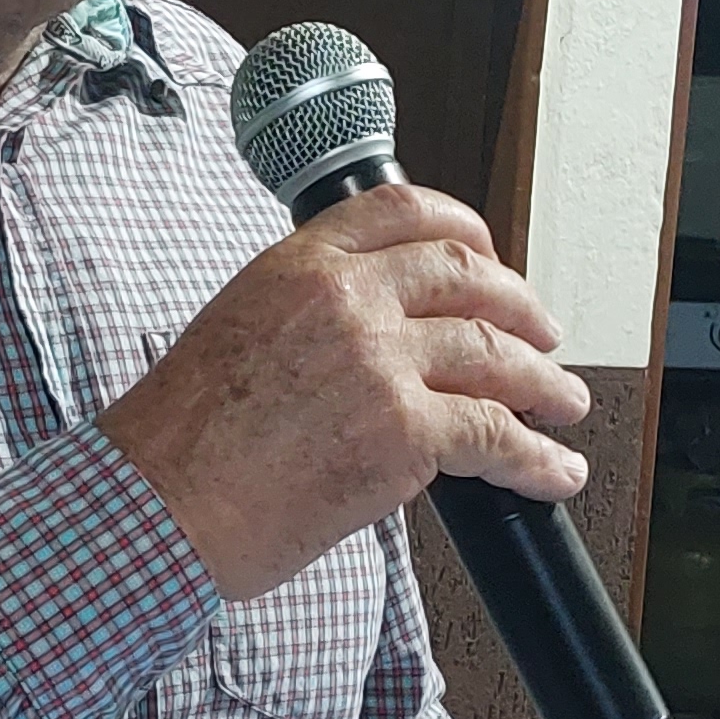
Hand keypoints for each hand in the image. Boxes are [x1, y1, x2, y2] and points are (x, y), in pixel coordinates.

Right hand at [103, 187, 587, 601]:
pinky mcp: (403, 433)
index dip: (464, 228)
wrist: (155, 509)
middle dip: (521, 307)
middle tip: (544, 335)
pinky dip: (538, 458)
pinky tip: (554, 470)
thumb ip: (307, 315)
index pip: (404, 210)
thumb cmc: (177, 444)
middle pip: (468, 278)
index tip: (488, 253)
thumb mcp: (233, 333)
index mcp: (297, 265)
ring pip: (496, 356)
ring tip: (564, 405)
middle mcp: (345, 299)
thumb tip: (374, 334)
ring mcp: (379, 362)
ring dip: (545, 384)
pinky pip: (497, 436)